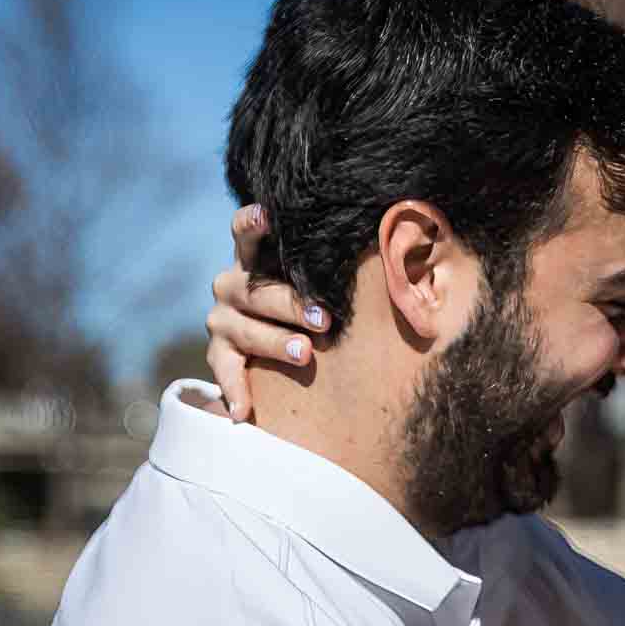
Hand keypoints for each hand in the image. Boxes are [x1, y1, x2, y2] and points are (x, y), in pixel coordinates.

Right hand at [204, 206, 328, 420]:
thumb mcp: (325, 283)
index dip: (253, 222)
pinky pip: (222, 369)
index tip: (268, 216)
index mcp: (256, 259)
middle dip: (290, 303)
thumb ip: (342, 266)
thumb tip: (405, 247)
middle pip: (253, 288)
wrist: (291, 347)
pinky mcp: (220, 352)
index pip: (245, 231)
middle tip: (325, 320)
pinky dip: (234, 388)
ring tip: (306, 355)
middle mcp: (232, 285)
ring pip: (242, 327)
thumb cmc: (318, 304)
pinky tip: (245, 409)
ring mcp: (222, 319)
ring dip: (275, 342)